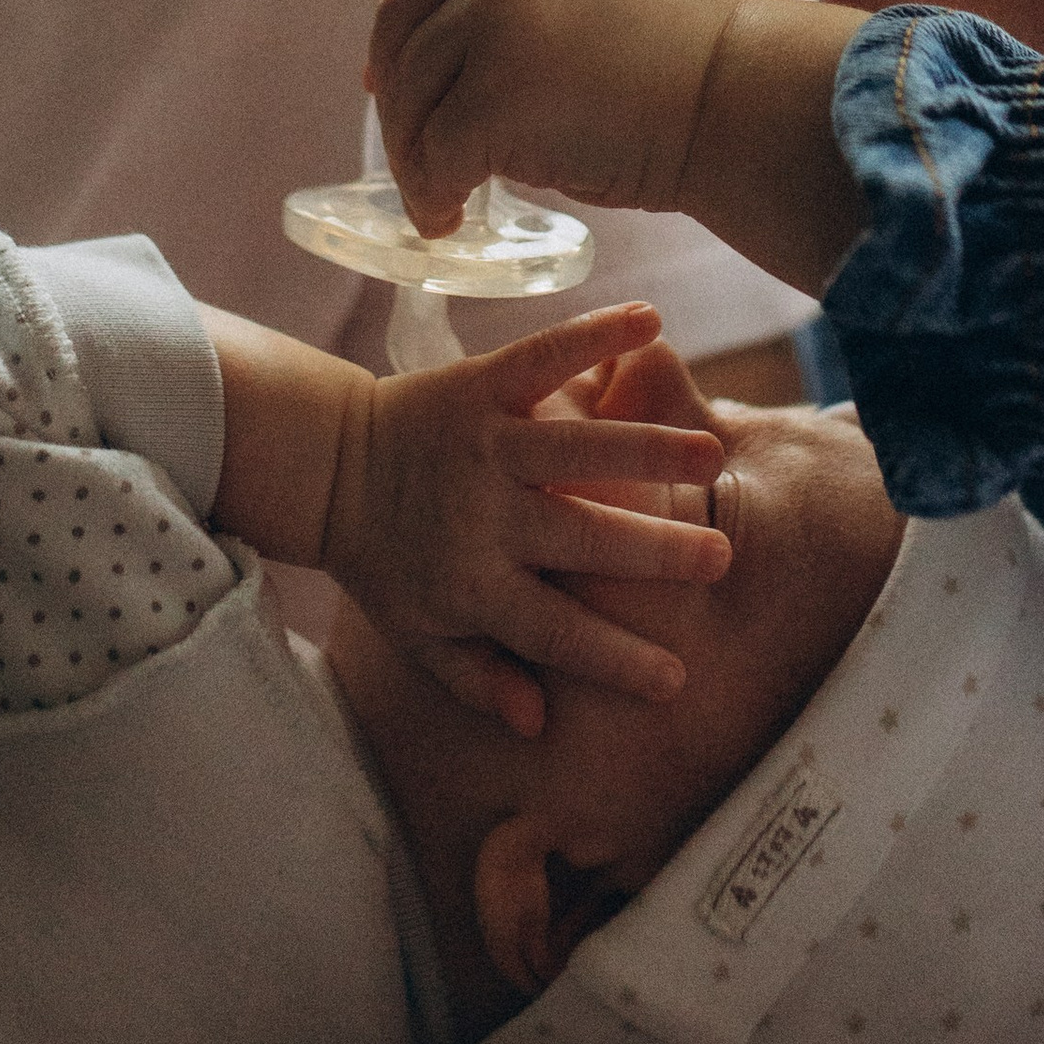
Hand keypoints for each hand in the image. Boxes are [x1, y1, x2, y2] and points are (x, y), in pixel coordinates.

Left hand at [323, 299, 730, 733]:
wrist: (323, 465)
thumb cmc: (383, 558)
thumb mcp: (416, 634)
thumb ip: (475, 679)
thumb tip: (538, 724)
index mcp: (472, 586)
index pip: (553, 631)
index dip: (613, 658)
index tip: (676, 680)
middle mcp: (484, 516)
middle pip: (579, 538)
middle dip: (652, 551)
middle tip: (720, 559)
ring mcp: (484, 445)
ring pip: (574, 449)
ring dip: (644, 449)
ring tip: (708, 454)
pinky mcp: (479, 385)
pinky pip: (541, 357)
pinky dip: (592, 335)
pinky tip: (650, 319)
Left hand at [369, 0, 869, 298]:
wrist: (751, 97)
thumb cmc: (688, 53)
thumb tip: (426, 44)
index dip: (389, 14)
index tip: (388, 69)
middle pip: (396, 23)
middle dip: (396, 97)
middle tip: (413, 150)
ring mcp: (494, 8)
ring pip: (408, 93)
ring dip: (413, 155)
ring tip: (438, 194)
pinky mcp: (495, 88)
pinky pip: (435, 153)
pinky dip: (432, 193)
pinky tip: (451, 215)